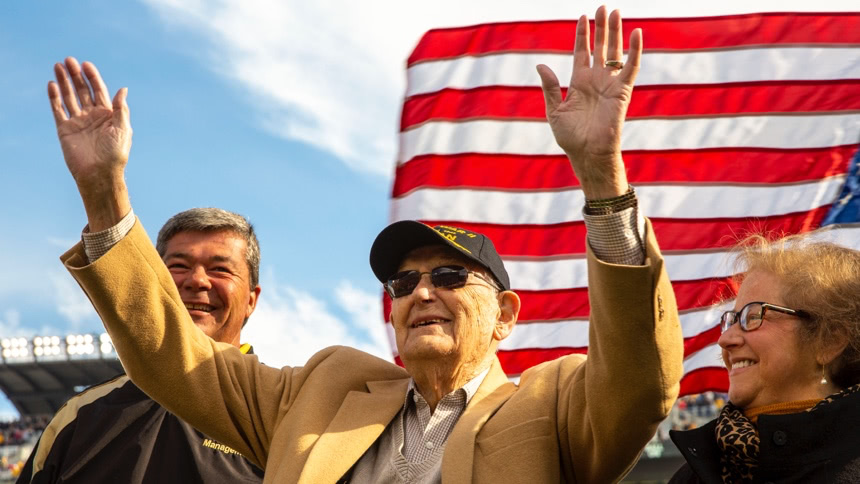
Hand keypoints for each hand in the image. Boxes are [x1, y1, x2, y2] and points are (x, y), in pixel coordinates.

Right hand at [49, 57, 131, 230]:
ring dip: (64, 82)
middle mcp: (92, 116)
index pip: (98, 91)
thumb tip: (123, 89)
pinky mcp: (65, 129)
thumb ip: (121, 108)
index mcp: (107, 115)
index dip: (93, 77)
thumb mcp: (122, 128)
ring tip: (58, 66)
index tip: (86, 65)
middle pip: (82, 91)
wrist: (99, 174)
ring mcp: (78, 122)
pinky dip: (55, 98)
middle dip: (76, 75)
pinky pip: (58, 110)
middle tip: (69, 60)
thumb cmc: (115, 154)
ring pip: (69, 97)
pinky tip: (52, 85)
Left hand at [536, 6, 641, 198]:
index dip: (582, 35)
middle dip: (601, 27)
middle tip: (603, 6)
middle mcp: (596, 80)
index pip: (582, 52)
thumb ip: (550, 87)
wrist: (588, 154)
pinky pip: (631, 67)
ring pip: (614, 52)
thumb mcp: (555, 110)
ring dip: (615, 32)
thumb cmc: (571, 138)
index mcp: (579, 82)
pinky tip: (636, 33)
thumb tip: (541, 65)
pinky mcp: (622, 91)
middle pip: (600, 47)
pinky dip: (635, 50)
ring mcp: (610, 84)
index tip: (582, 16)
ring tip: (615, 12)